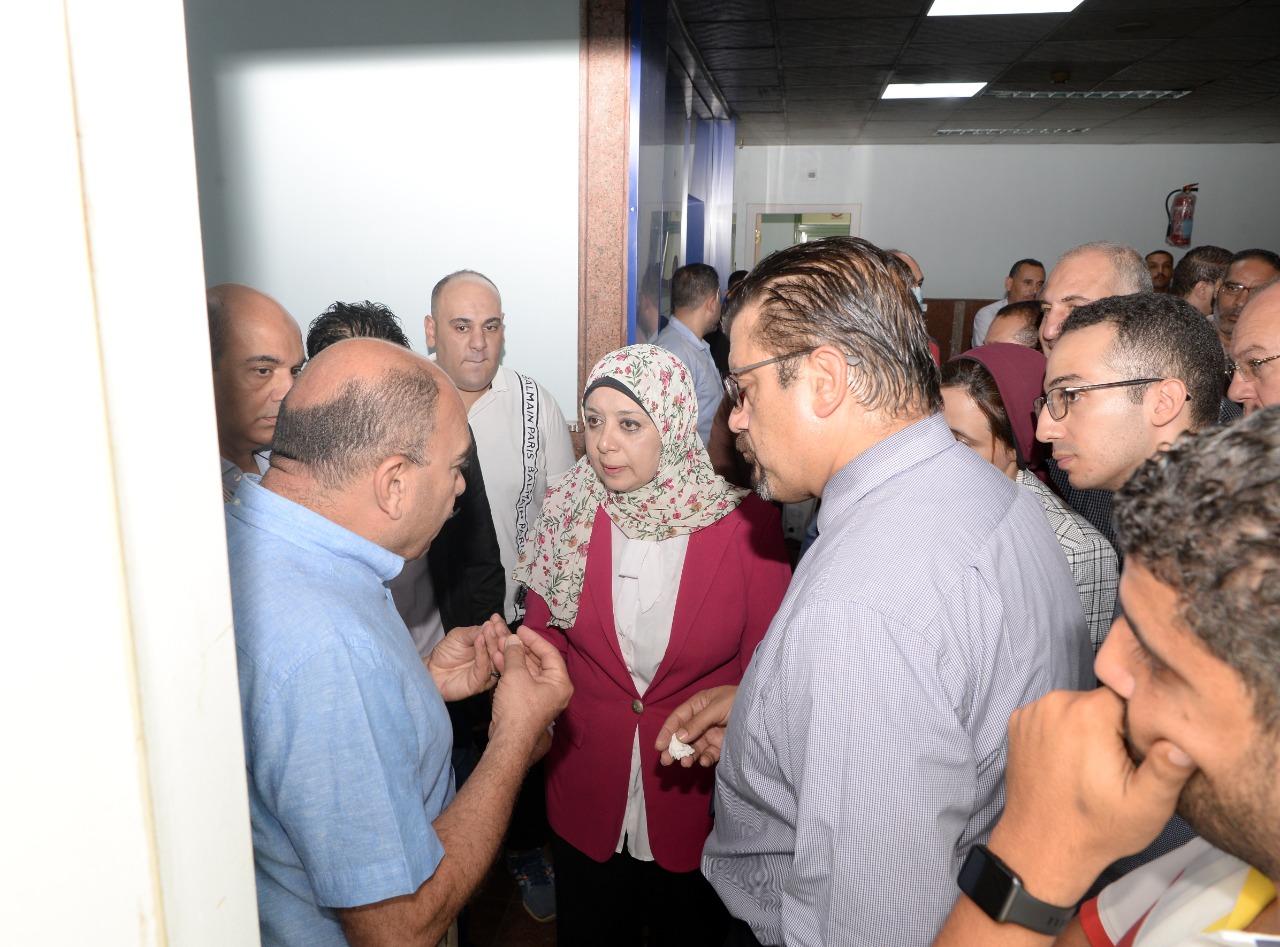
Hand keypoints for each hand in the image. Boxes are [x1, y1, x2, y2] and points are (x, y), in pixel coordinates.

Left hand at [425, 615, 505, 700]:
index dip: (500, 628)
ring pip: (496, 659)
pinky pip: (484, 669)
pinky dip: (482, 654)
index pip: (500, 639)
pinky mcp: (479, 684)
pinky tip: (480, 640)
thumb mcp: (459, 636)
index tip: (496, 618)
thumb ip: (474, 632)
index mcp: (489, 650)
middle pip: (502, 649)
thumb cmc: (446, 652)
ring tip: (490, 631)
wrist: (431, 670)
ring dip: (493, 643)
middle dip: (500, 635)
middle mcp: (492, 662)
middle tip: (496, 625)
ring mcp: (487, 674)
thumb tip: (490, 624)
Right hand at [489, 628, 572, 766]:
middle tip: (508, 636)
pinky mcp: (527, 702)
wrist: (507, 739)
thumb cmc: (517, 707)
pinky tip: (498, 658)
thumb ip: (515, 654)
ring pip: (528, 670)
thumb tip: (513, 639)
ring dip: (513, 657)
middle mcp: (554, 689)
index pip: (549, 653)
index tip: (520, 629)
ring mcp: (540, 696)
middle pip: (538, 661)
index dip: (534, 639)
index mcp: (560, 682)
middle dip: (521, 648)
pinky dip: (511, 670)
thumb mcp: (516, 675)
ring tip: (500, 644)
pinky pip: (521, 680)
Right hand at [654, 685, 736, 767]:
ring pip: (694, 747)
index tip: (659, 746)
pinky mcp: (722, 745)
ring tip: (686, 763)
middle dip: (674, 748)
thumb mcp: (717, 707)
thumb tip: (679, 737)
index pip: (677, 718)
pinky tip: (704, 762)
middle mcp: (702, 720)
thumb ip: (698, 722)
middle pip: (683, 736)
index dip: (667, 732)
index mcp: (698, 705)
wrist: (764, 710)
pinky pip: (709, 754)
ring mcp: (712, 733)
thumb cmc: (740, 700)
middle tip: (666, 761)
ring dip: (688, 755)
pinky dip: (705, 759)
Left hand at [987, 688, 1194, 906]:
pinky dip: (1063, 732)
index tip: (1136, 754)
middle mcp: (1055, 703)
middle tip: (1116, 766)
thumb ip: (1168, 771)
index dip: (1140, 723)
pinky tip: (1068, 763)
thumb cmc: (1097, 829)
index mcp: (1088, 713)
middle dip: (1114, 727)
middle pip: (1102, 700)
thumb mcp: (1146, 807)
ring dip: (1088, 728)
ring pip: (1077, 706)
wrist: (1042, 847)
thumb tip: (1185, 743)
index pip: (1130, 695)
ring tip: (1092, 768)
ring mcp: (1032, 712)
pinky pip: (1053, 716)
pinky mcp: (1018, 723)